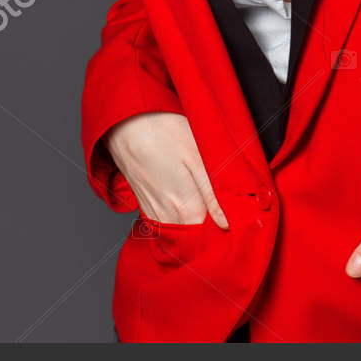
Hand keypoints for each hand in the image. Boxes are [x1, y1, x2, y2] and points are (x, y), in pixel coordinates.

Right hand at [104, 111, 228, 228]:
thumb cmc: (163, 131)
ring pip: (178, 233)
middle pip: (194, 238)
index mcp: (185, 207)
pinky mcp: (144, 204)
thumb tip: (226, 222)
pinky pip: (164, 225)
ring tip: (207, 209)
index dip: (226, 230)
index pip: (211, 236)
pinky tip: (185, 205)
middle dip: (210, 232)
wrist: (124, 122)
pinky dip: (177, 221)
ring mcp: (152, 212)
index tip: (237, 220)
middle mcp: (167, 217)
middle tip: (224, 214)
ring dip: (193, 227)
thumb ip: (212, 193)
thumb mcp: (197, 155)